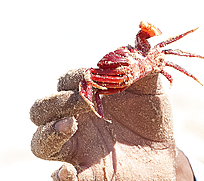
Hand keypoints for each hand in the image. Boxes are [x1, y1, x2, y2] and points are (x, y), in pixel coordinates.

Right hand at [30, 68, 193, 179]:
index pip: (66, 81)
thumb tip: (143, 36)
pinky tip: (69, 171)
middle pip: (42, 109)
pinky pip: (59, 176)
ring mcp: (75, 147)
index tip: (94, 78)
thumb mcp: (153, 90)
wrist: (162, 153)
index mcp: (86, 96)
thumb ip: (145, 66)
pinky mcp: (84, 173)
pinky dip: (60, 175)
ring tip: (70, 127)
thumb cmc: (152, 117)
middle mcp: (74, 119)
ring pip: (40, 141)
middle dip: (55, 101)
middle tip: (81, 102)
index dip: (75, 77)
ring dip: (49, 132)